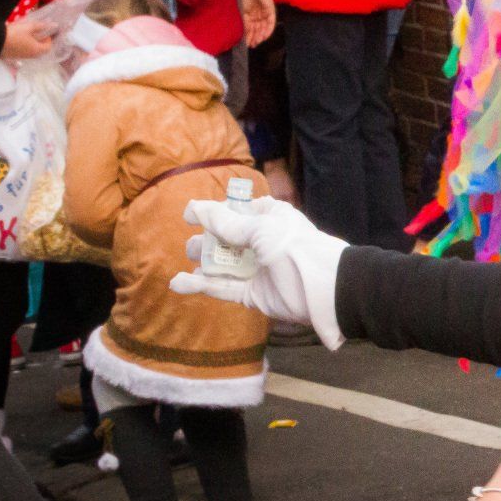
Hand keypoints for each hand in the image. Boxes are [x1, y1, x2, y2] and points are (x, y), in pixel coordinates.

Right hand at [0, 20, 52, 59]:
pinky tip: (20, 40)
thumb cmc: (14, 34)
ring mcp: (23, 57)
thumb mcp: (28, 27)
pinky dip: (26, 47)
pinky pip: (24, 52)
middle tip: (38, 34)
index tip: (45, 33)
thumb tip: (53, 25)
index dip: (49, 40)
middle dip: (41, 42)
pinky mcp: (15, 56)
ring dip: (33, 44)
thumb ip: (41, 26)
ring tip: (28, 35)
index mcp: (37, 50)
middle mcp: (31, 56)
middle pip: (41, 50)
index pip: (48, 47)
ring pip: (32, 52)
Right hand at [170, 197, 348, 347]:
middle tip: (194, 246)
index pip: (236, 211)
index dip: (214, 213)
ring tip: (190, 261)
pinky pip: (222, 288)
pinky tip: (178, 283)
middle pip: (225, 239)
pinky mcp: (252, 293)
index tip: (190, 216)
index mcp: (269, 217)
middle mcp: (262, 241)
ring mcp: (256, 269)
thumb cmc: (294, 246)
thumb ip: (225, 222)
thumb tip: (193, 207)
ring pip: (222, 265)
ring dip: (202, 263)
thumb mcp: (259, 227)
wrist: (322, 287)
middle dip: (206, 241)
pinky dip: (200, 286)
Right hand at [240, 0, 276, 47]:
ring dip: (260, 36)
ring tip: (257, 42)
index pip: (250, 28)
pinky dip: (268, 31)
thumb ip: (245, 24)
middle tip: (252, 45)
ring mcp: (265, 14)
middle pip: (257, 29)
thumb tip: (244, 35)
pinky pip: (271, 24)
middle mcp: (258, 16)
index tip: (246, 44)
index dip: (249, 36)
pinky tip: (264, 37)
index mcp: (250, 15)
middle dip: (255, 38)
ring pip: (264, 28)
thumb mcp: (242, 13)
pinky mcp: (271, 12)